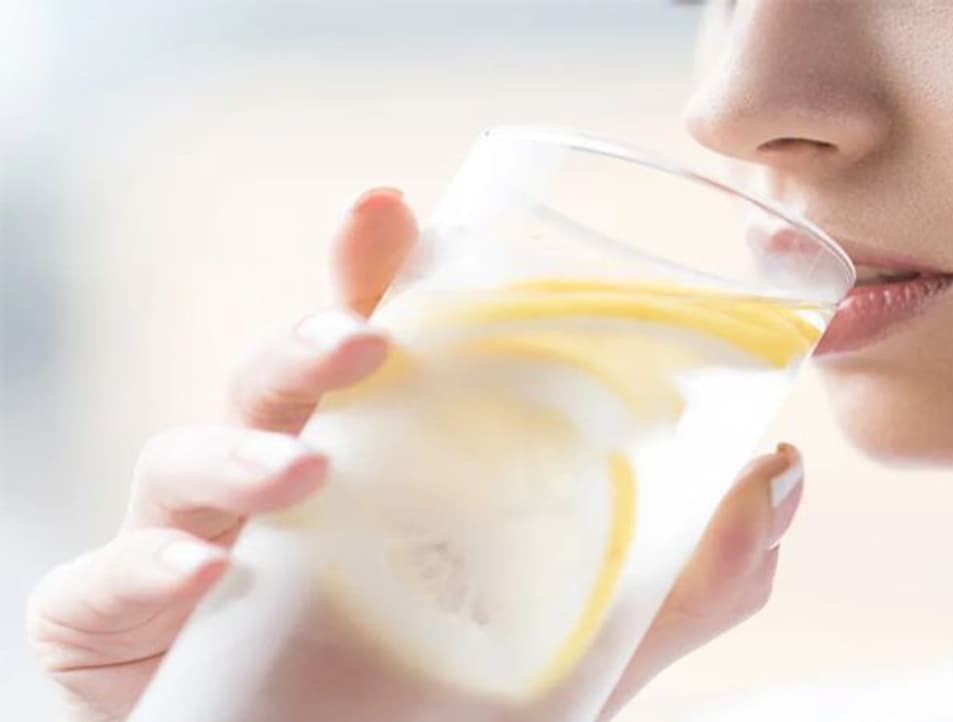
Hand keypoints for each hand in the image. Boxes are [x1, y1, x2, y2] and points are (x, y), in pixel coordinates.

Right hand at [26, 188, 805, 721]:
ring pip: (187, 458)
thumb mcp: (595, 632)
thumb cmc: (454, 691)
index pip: (375, 342)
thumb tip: (782, 471)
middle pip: (279, 379)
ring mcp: (202, 546)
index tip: (394, 209)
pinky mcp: (133, 626)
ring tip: (299, 471)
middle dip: (311, 342)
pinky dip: (146, 568)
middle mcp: (288, 484)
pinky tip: (203, 572)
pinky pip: (106, 585)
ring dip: (235, 450)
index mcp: (385, 461)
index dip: (375, 269)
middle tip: (366, 340)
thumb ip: (695, 565)